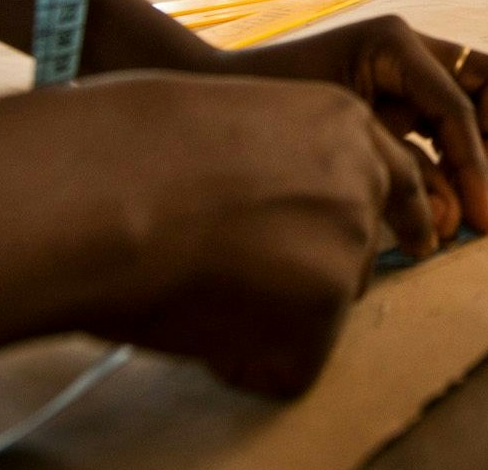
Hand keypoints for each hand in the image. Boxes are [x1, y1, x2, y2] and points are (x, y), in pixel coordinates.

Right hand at [76, 72, 428, 396]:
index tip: (387, 246)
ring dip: (271, 318)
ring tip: (193, 289)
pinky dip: (244, 366)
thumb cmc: (125, 147)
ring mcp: (349, 240)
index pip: (389, 183)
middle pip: (357, 252)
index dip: (360, 221)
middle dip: (303, 273)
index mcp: (340, 121)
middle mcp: (361, 178)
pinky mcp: (326, 304)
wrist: (98, 182)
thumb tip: (263, 210)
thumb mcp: (228, 122)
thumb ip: (270, 160)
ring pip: (324, 310)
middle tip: (226, 271)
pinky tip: (193, 331)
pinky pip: (293, 366)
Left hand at [216, 17, 487, 245]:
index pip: (458, 106)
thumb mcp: (342, 145)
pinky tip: (440, 200)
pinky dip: (451, 157)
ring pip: (476, 98)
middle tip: (485, 202)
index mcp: (394, 44)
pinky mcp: (397, 91)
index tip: (479, 218)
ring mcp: (406, 65)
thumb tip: (454, 222)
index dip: (476, 165)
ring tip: (465, 211)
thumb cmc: (271, 114)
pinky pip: (445, 119)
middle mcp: (410, 46)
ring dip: (478, 152)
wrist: (219, 98)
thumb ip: (402, 177)